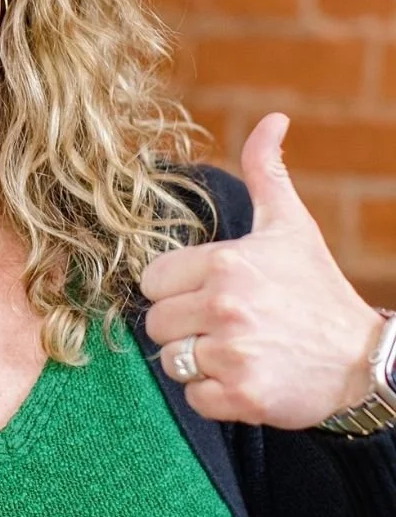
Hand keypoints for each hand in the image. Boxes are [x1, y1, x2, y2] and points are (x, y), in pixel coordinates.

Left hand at [140, 112, 383, 429]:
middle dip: (182, 326)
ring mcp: (233, 353)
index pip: (152, 281)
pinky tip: (244, 378)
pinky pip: (194, 397)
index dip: (174, 289)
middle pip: (155, 323)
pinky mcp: (243, 396)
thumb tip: (272, 119)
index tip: (204, 292)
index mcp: (223, 263)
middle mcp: (224, 306)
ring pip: (171, 360)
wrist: (364, 360)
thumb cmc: (315, 289)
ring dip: (197, 360)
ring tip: (234, 349)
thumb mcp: (290, 225)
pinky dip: (213, 395)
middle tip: (222, 324)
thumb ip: (266, 170)